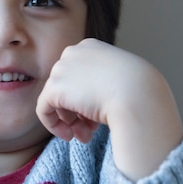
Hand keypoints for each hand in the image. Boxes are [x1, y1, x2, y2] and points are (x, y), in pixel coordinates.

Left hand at [36, 38, 182, 179]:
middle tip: (89, 130)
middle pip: (66, 88)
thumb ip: (99, 85)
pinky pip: (44, 110)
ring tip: (84, 136)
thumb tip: (85, 103)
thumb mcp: (120, 79)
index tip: (96, 116)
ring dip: (70, 121)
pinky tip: (69, 136)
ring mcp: (61, 69)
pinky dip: (53, 125)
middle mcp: (72, 53)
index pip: (78, 76)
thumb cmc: (138, 91)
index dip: (85, 99)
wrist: (138, 95)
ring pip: (55, 100)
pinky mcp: (54, 87)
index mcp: (89, 47)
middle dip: (77, 112)